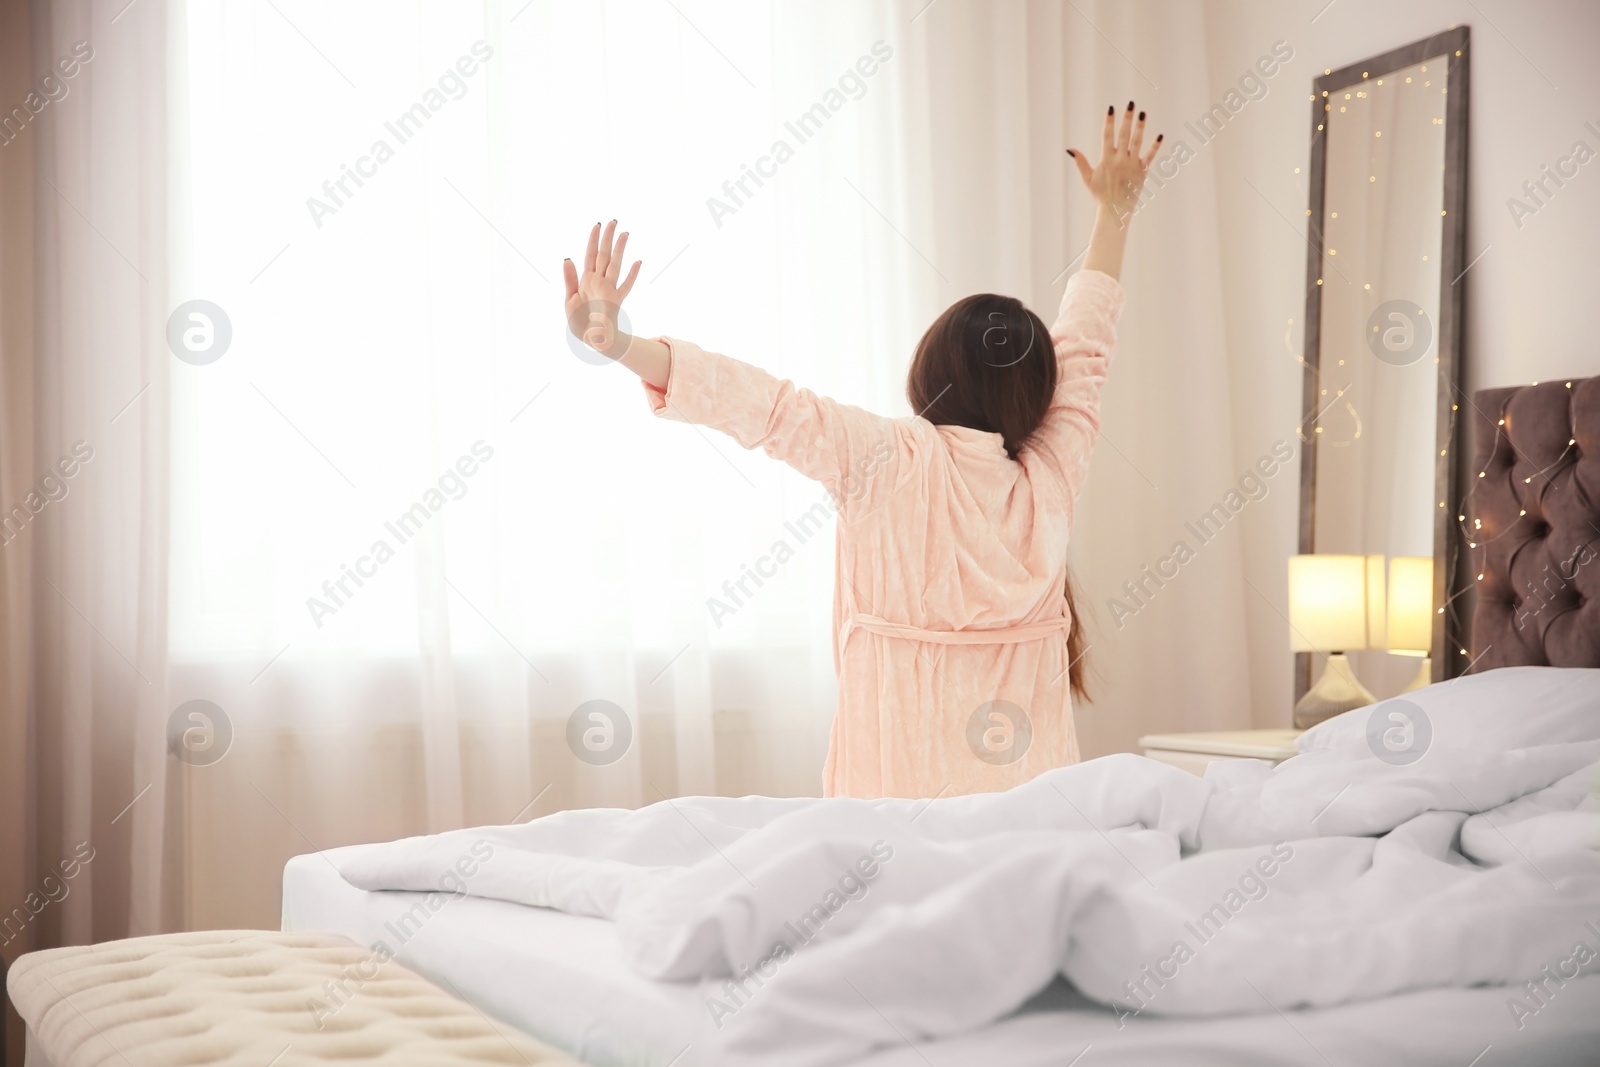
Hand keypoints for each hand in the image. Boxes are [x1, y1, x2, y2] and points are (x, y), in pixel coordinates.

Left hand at [564, 220, 640, 355]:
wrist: (591, 340)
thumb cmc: (580, 322)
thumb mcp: (570, 299)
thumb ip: (570, 279)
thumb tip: (567, 258)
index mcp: (586, 280)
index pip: (590, 255)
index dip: (593, 240)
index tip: (598, 225)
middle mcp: (599, 282)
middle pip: (604, 255)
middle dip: (608, 238)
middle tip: (614, 221)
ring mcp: (609, 290)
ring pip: (615, 265)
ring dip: (620, 250)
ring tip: (626, 234)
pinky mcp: (616, 301)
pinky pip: (625, 286)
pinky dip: (632, 275)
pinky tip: (637, 262)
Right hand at [1068, 101, 1161, 224]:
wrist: (1115, 211)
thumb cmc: (1100, 195)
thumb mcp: (1088, 178)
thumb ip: (1081, 162)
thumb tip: (1070, 149)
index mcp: (1106, 160)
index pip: (1107, 136)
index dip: (1109, 122)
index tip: (1111, 108)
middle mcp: (1120, 160)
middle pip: (1123, 135)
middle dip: (1126, 118)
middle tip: (1130, 103)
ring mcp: (1132, 165)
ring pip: (1137, 142)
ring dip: (1140, 127)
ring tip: (1143, 113)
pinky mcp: (1142, 172)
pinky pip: (1150, 157)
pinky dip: (1155, 147)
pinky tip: (1160, 136)